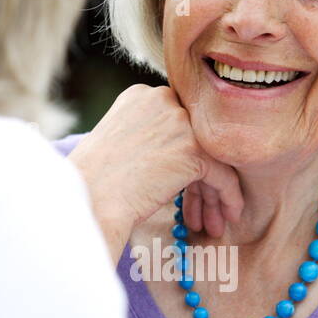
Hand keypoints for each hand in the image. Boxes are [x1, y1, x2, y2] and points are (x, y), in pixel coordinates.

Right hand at [69, 83, 244, 238]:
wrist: (89, 201)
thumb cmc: (92, 183)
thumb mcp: (116, 141)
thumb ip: (146, 134)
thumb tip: (172, 151)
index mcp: (141, 95)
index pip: (179, 123)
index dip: (185, 156)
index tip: (187, 184)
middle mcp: (162, 100)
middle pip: (199, 139)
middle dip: (203, 176)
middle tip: (206, 207)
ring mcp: (180, 122)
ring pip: (213, 158)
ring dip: (215, 193)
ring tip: (217, 222)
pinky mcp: (193, 150)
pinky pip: (223, 175)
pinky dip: (228, 198)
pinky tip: (228, 217)